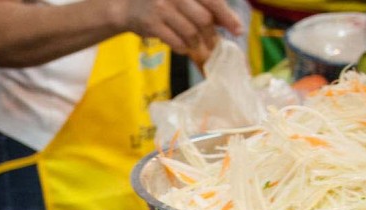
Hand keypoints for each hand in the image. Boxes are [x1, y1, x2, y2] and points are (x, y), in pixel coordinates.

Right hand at [119, 0, 243, 63]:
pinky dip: (183, 48)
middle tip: (214, 44)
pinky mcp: (152, 24)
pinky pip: (176, 42)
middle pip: (204, 19)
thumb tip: (229, 22)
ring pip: (190, 33)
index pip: (213, 1)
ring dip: (197, 44)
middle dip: (212, 36)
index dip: (227, 17)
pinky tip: (183, 47)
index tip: (238, 30)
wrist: (127, 6)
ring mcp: (162, 8)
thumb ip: (204, 5)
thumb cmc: (162, 1)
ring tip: (198, 47)